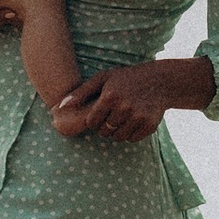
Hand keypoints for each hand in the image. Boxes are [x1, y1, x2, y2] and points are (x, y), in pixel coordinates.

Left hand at [52, 63, 172, 142]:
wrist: (159, 81)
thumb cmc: (126, 78)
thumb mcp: (103, 79)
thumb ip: (80, 92)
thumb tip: (60, 107)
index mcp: (110, 96)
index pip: (91, 122)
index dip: (93, 119)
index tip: (100, 112)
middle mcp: (124, 107)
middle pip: (104, 132)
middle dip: (104, 126)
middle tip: (112, 115)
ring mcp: (138, 117)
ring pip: (117, 137)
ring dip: (116, 131)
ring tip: (121, 117)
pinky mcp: (149, 125)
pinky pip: (132, 139)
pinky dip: (130, 133)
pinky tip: (133, 120)